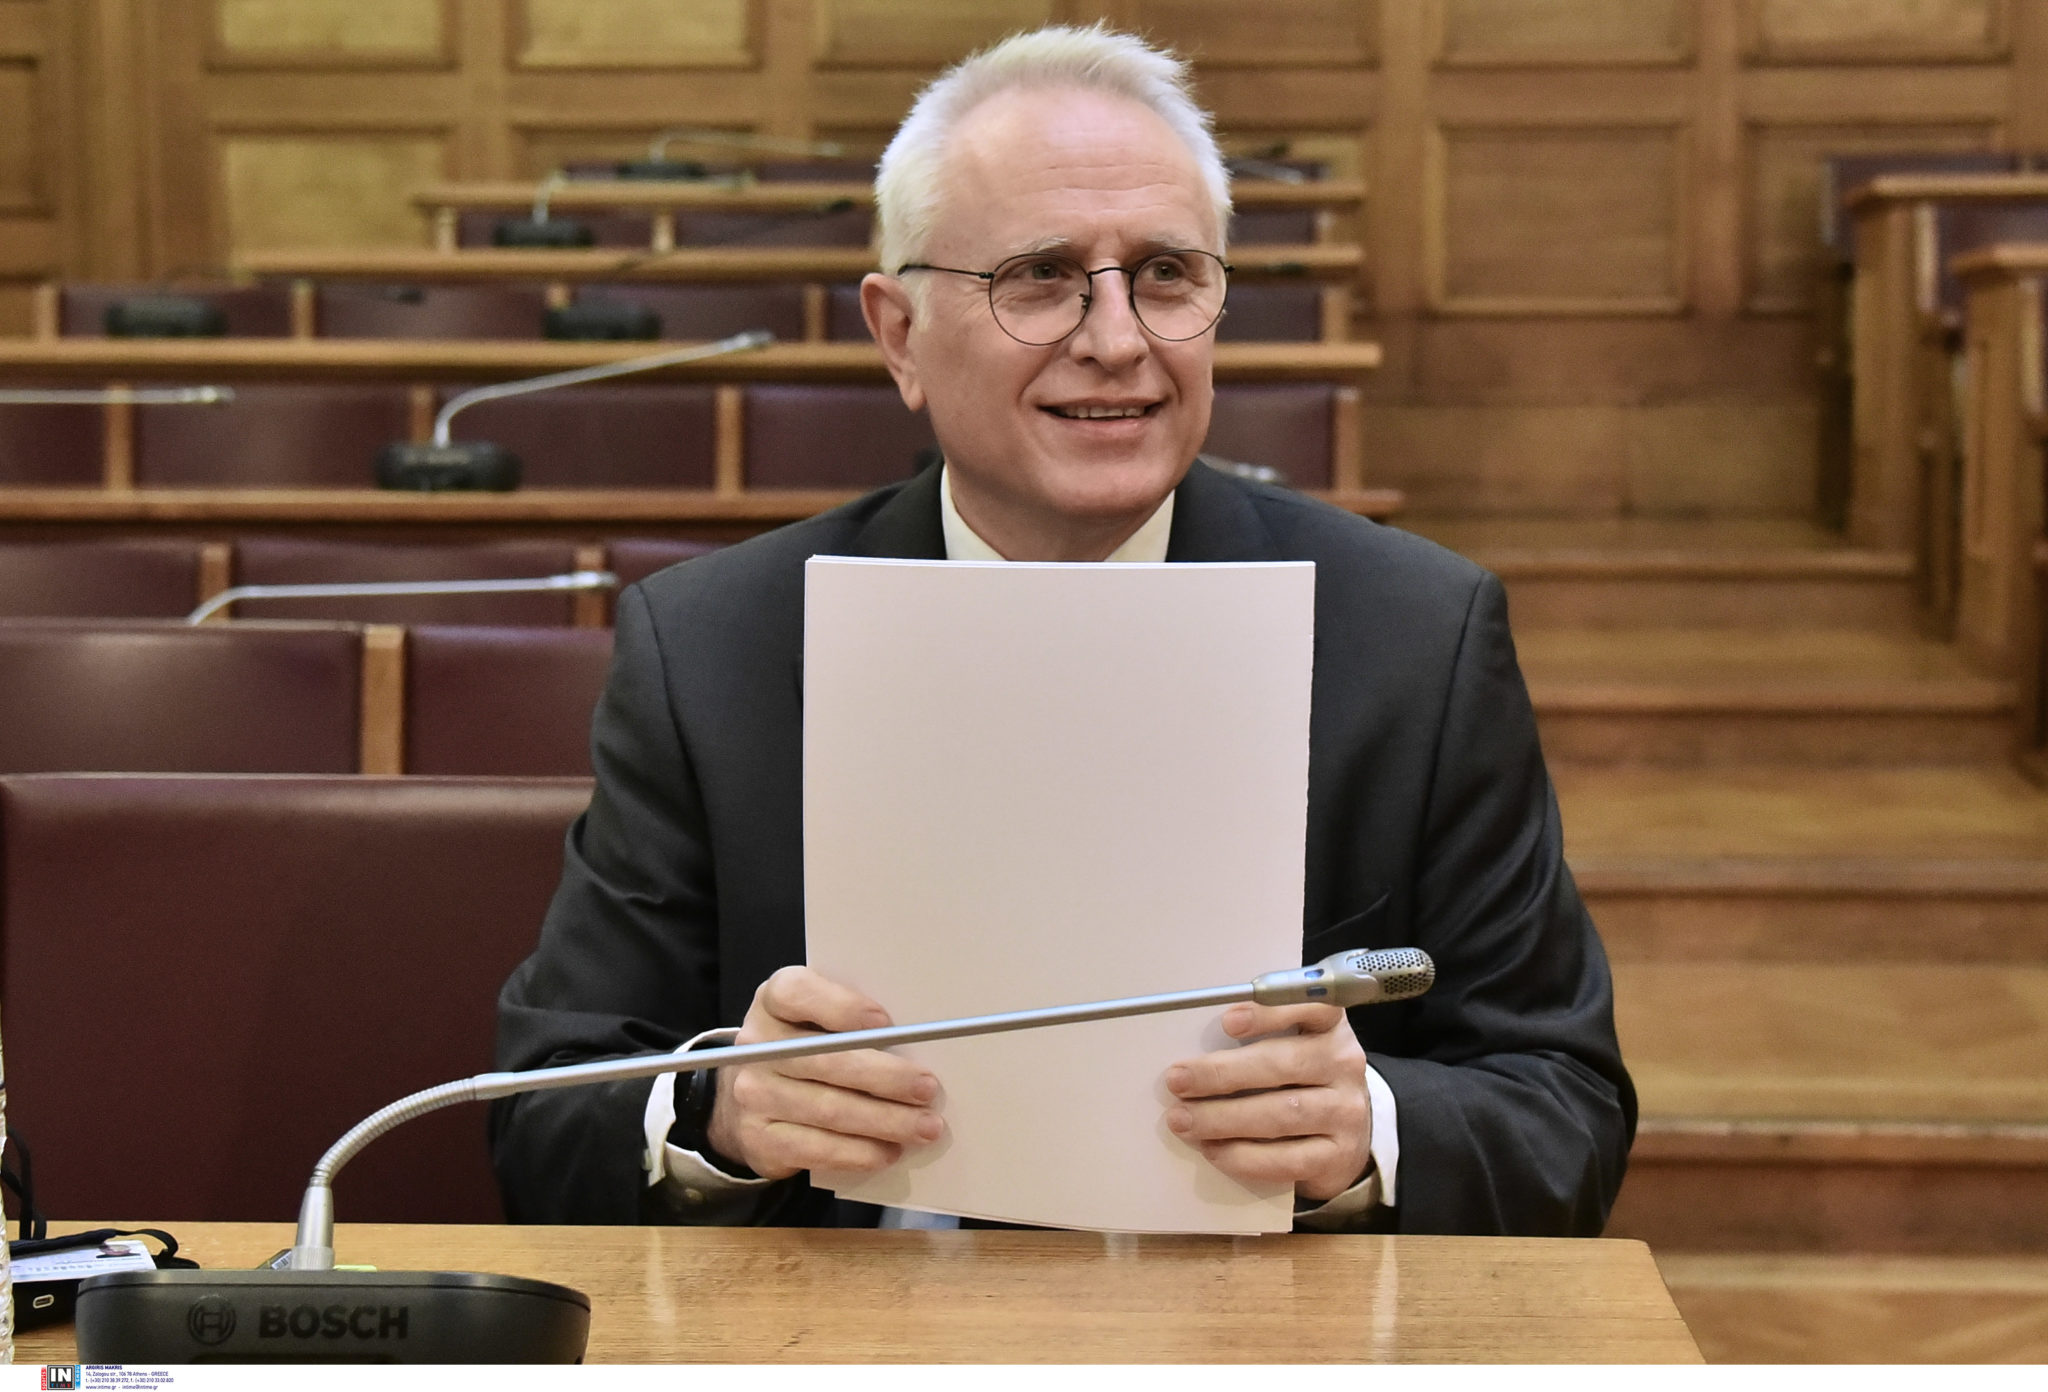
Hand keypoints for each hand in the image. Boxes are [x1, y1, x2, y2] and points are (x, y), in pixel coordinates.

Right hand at [705, 965, 944, 1181]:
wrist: (752, 1097)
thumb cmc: (804, 1047)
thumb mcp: (816, 1019)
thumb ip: (852, 1021)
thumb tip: (918, 1043)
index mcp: (773, 1001)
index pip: (796, 993)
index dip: (841, 1006)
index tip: (885, 1022)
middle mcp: (758, 1046)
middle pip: (825, 1060)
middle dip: (885, 1077)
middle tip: (928, 1088)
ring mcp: (754, 1094)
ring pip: (828, 1109)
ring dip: (885, 1121)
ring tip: (925, 1126)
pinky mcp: (760, 1139)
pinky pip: (817, 1148)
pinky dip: (859, 1152)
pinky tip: (889, 1151)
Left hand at [1163, 1002, 1371, 1202]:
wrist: (1342, 1136)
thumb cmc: (1300, 1081)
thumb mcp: (1291, 1046)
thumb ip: (1256, 1040)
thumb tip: (1194, 1053)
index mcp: (1329, 1026)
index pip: (1312, 1007)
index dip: (1271, 1012)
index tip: (1227, 1021)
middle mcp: (1344, 1065)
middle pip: (1283, 1065)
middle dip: (1222, 1073)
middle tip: (1177, 1081)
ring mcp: (1346, 1112)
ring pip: (1281, 1114)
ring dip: (1223, 1118)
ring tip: (1183, 1120)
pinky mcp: (1338, 1156)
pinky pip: (1287, 1159)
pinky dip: (1243, 1156)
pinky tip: (1212, 1149)